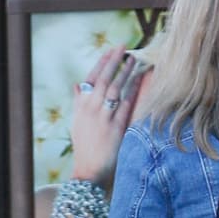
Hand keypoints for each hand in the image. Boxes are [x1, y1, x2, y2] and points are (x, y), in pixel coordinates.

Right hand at [69, 44, 145, 186]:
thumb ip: (78, 102)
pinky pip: (126, 102)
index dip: (101, 63)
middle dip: (114, 61)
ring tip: (134, 59)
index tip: (110, 51)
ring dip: (125, 71)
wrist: (88, 170)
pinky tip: (141, 78)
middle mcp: (90, 109)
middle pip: (104, 79)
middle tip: (124, 47)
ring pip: (116, 87)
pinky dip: (134, 88)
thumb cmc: (84, 146)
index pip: (90, 78)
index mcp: (80, 107)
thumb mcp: (77, 123)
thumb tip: (78, 85)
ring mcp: (103, 117)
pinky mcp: (116, 126)